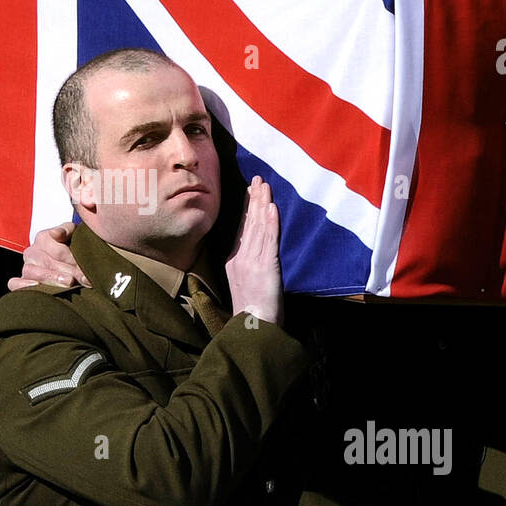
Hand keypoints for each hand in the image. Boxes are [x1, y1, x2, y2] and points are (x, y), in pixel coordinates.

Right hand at [8, 221, 89, 290]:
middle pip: (47, 262)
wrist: (65, 259)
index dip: (73, 259)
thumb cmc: (71, 246)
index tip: (87, 271)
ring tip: (68, 283)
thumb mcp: (73, 233)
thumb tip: (56, 234)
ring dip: (50, 278)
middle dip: (68, 271)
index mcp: (43, 238)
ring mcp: (25, 268)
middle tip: (83, 279)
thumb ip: (67, 230)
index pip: (57, 250)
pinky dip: (22, 286)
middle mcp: (32, 252)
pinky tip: (38, 288)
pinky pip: (14, 283)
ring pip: (31, 272)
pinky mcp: (20, 282)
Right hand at [224, 176, 282, 325]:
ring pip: (258, 227)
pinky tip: (272, 207)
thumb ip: (245, 266)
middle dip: (254, 199)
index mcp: (233, 261)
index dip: (247, 208)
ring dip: (262, 204)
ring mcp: (251, 261)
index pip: (242, 229)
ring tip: (264, 185)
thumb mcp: (242, 284)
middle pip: (249, 223)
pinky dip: (271, 222)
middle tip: (257, 178)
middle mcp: (240, 257)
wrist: (251, 327)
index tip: (250, 190)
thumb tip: (251, 252)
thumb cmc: (250, 312)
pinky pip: (269, 240)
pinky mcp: (265, 266)